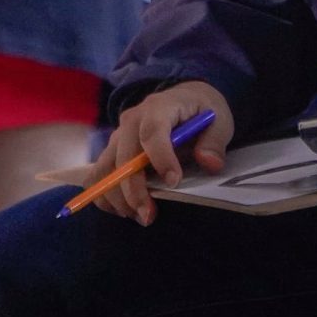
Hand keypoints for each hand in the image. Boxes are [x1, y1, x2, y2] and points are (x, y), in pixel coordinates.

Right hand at [77, 81, 232, 224]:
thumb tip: (209, 163)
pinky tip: (125, 210)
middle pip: (124, 156)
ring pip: (105, 168)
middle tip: (149, 215)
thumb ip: (214, 142)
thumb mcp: (218, 120)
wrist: (182, 100)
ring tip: (141, 216)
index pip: (152, 131)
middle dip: (134, 189)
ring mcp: (118, 135)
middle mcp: (132, 120)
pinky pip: (97, 175)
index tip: (174, 182)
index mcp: (159, 107)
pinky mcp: (112, 150)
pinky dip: (104, 195)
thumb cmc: (199, 111)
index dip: (160, 158)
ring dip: (117, 197)